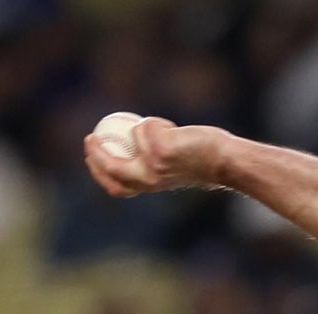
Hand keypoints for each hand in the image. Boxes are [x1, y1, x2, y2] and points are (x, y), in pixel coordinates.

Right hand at [84, 117, 227, 196]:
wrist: (225, 161)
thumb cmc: (203, 162)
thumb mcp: (173, 168)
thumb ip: (154, 163)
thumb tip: (131, 146)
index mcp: (150, 186)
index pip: (115, 186)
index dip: (98, 171)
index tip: (92, 153)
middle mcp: (149, 180)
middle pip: (110, 168)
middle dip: (95, 153)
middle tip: (92, 136)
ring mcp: (154, 165)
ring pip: (133, 137)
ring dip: (146, 127)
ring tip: (167, 130)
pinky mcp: (162, 150)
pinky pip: (148, 127)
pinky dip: (158, 122)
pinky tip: (175, 129)